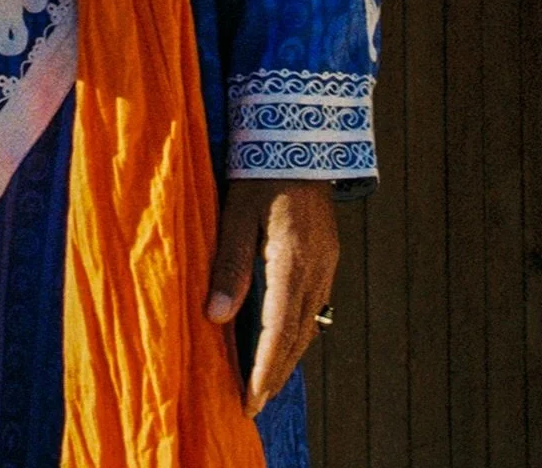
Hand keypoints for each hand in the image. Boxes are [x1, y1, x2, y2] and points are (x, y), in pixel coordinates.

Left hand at [205, 179, 338, 416]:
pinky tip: (282, 339)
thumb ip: (228, 265)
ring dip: (287, 356)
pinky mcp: (326, 256)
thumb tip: (215, 317)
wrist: (300, 138)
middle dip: (274, 373)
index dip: (263, 369)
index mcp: (292, 262)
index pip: (278, 331)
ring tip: (264, 382)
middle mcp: (316, 270)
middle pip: (296, 336)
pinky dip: (296, 331)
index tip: (250, 399)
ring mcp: (326, 264)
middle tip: (253, 403)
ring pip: (308, 324)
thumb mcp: (236, 214)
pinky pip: (312, 306)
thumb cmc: (260, 172)